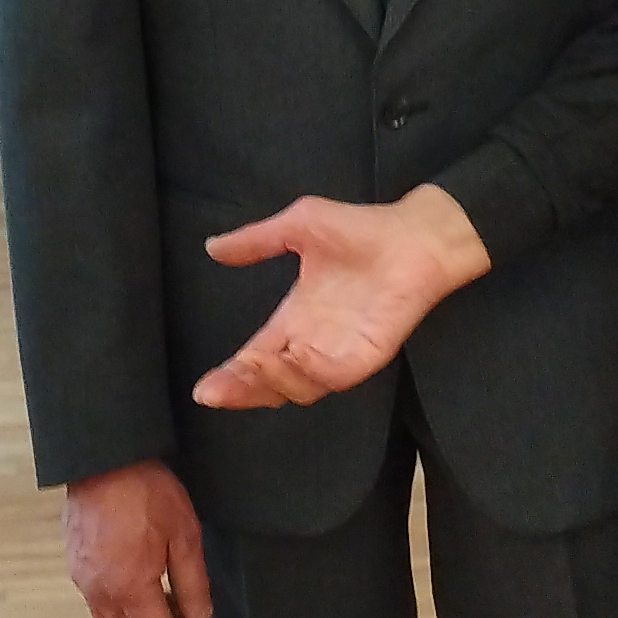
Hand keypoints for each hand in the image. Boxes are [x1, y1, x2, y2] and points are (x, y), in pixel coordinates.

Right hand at [64, 459, 212, 617]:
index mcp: (130, 589)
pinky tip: (141, 588)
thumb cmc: (148, 493)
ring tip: (168, 604)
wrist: (103, 460)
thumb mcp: (185, 536)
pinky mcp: (76, 568)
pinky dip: (123, 612)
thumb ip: (193, 585)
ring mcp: (83, 582)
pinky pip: (100, 607)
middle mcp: (101, 594)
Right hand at [195, 185, 492, 411]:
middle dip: (241, 390)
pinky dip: (310, 373)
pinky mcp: (367, 355)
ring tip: (254, 363)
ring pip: (297, 389)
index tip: (203, 387)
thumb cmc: (361, 229)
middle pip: (269, 383)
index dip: (230, 375)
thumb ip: (256, 240)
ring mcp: (340, 352)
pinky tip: (294, 356)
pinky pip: (334, 377)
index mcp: (294, 320)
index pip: (254, 358)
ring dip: (272, 382)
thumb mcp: (297, 227)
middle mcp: (312, 343)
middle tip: (216, 390)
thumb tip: (213, 246)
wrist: (414, 233)